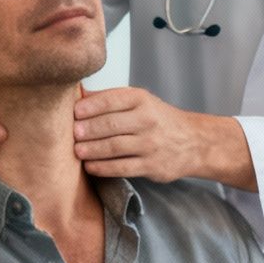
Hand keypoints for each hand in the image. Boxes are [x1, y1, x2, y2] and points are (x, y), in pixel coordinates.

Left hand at [74, 86, 253, 188]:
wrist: (193, 142)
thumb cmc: (158, 119)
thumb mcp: (140, 101)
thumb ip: (110, 98)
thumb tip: (77, 94)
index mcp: (141, 100)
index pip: (112, 100)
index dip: (90, 107)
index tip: (73, 112)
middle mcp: (147, 120)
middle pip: (111, 125)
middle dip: (88, 130)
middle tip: (71, 134)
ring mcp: (150, 144)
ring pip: (115, 147)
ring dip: (92, 150)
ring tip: (76, 151)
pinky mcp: (151, 165)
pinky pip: (122, 167)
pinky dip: (104, 168)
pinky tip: (90, 167)